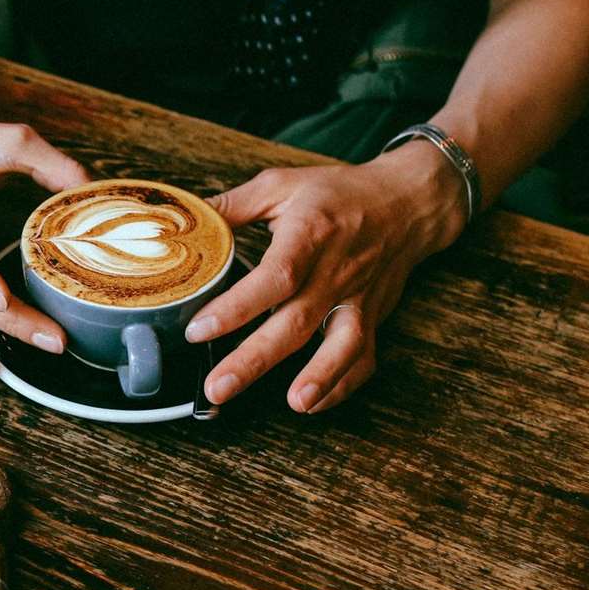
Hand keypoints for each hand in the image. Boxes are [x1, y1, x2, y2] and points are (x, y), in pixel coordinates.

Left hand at [187, 143, 468, 411]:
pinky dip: (344, 383)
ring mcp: (358, 297)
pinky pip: (364, 356)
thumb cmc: (337, 193)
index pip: (274, 277)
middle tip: (218, 388)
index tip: (198, 330)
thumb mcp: (281, 185)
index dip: (236, 307)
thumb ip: (230, 207)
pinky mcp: (373, 315)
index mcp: (309, 235)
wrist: (406, 202)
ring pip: (340, 344)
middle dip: (255, 360)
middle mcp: (335, 271)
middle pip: (296, 321)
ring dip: (319, 377)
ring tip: (294, 404)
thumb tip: (181, 225)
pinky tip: (314, 404)